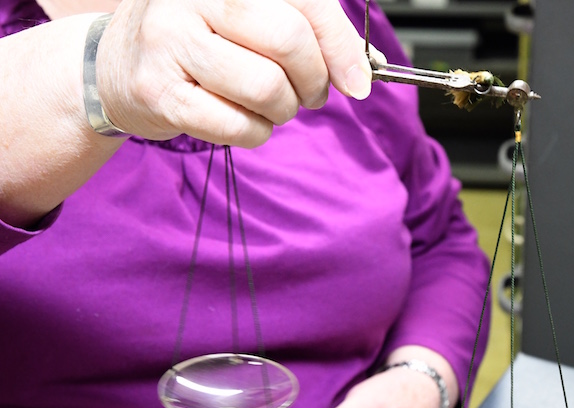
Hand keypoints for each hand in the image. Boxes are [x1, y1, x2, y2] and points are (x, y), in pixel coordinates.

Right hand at [97, 0, 375, 145]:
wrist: (116, 64)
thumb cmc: (196, 39)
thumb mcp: (249, 19)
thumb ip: (306, 31)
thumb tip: (361, 71)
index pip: (306, 2)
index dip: (341, 47)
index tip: (358, 82)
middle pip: (289, 41)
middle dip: (313, 81)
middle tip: (307, 94)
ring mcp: (170, 41)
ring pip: (266, 88)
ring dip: (282, 111)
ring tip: (270, 106)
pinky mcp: (159, 92)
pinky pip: (238, 126)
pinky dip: (256, 133)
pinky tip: (244, 122)